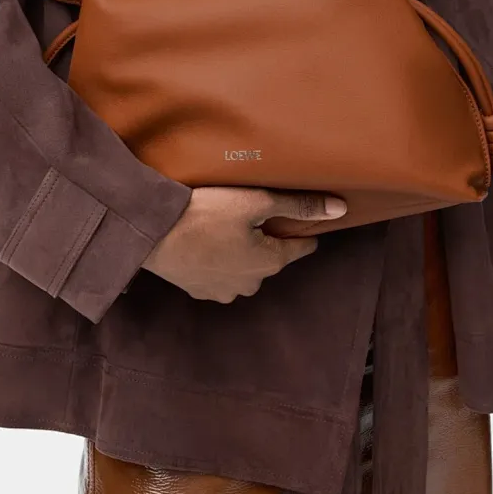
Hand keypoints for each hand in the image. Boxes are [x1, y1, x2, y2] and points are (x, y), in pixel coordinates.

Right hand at [142, 187, 346, 302]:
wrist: (151, 231)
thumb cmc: (205, 213)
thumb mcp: (255, 202)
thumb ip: (298, 205)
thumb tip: (340, 209)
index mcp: (269, 263)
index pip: (302, 248)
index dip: (301, 229)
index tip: (295, 214)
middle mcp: (251, 284)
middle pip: (271, 258)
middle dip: (266, 238)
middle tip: (250, 211)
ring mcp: (222, 291)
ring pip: (244, 268)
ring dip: (240, 251)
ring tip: (224, 225)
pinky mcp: (197, 290)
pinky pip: (219, 274)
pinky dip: (218, 259)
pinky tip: (206, 241)